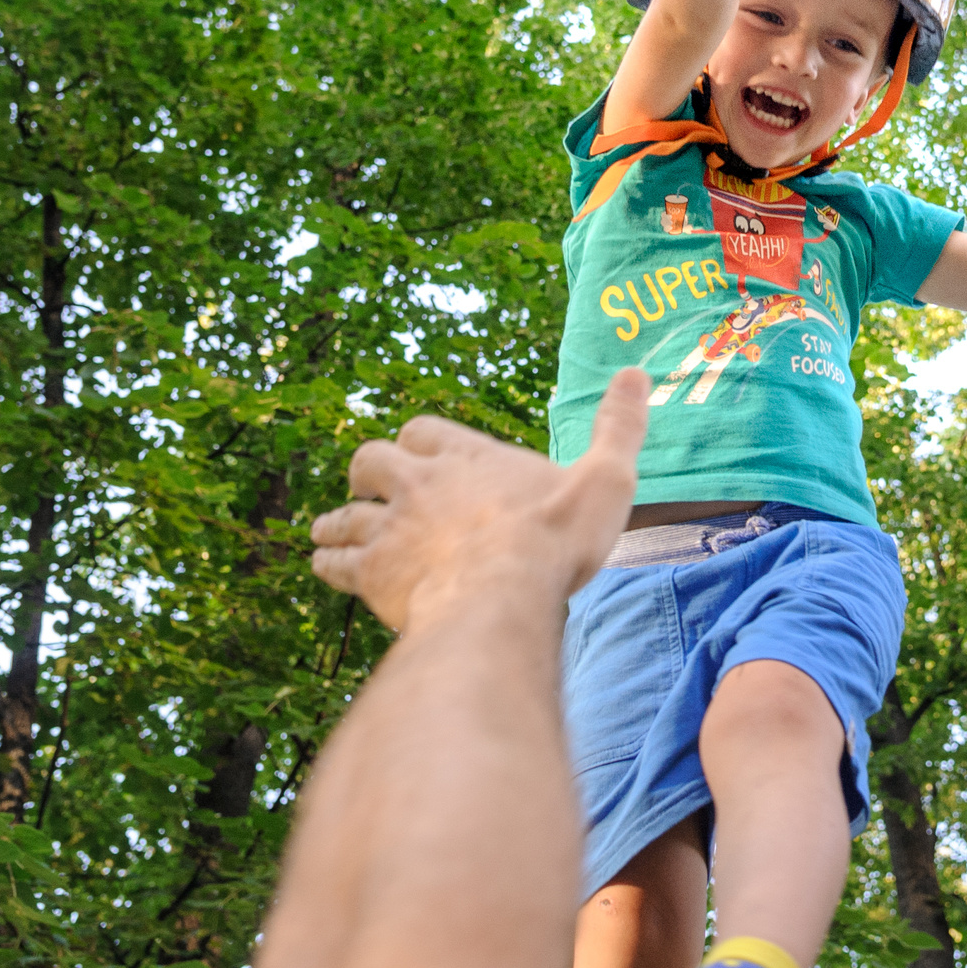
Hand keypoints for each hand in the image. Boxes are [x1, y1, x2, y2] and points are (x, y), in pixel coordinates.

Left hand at [308, 369, 648, 632]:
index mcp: (467, 457)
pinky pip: (333, 562)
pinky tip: (329, 568)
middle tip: (372, 489)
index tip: (421, 455)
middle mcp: (419, 484)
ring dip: (337, 521)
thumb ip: (619, 426)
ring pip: (344, 514)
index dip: (419, 442)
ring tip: (332, 532)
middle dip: (368, 473)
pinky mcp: (371, 572)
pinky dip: (328, 563)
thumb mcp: (606, 477)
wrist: (503, 594)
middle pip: (371, 460)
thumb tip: (637, 373)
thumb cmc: (555, 537)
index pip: (423, 431)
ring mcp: (390, 527)